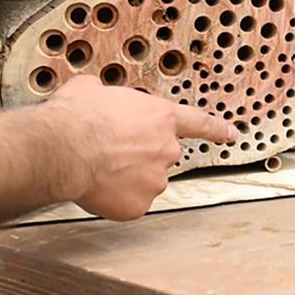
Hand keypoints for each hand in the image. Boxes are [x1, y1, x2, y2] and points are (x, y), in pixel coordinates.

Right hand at [42, 76, 237, 220]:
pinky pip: (129, 203)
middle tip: (112, 150)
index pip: (199, 123)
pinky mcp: (138, 206)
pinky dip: (115, 198)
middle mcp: (165, 150)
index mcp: (161, 117)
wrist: (64, 147)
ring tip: (100, 166)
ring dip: (127, 177)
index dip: (217, 129)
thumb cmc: (79, 116)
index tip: (230, 134)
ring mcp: (154, 180)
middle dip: (140, 154)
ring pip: (144, 181)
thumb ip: (106, 94)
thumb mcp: (93, 88)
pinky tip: (98, 185)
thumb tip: (93, 92)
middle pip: (160, 155)